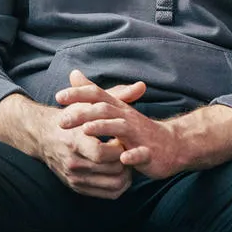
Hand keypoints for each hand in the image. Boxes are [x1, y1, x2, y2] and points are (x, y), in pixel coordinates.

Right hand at [0, 79, 144, 199]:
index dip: (119, 149)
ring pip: (113, 185)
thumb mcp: (89, 102)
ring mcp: (74, 177)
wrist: (41, 135)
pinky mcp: (76, 187)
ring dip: (125, 174)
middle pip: (112, 170)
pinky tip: (119, 171)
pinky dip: (119, 185)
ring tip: (126, 161)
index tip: (122, 139)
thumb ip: (117, 95)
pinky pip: (108, 194)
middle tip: (130, 151)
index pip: (103, 153)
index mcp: (74, 140)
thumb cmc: (70, 116)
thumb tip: (141, 86)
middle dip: (126, 161)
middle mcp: (72, 161)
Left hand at [57, 70, 182, 178]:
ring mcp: (139, 135)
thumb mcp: (115, 108)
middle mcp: (127, 118)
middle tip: (61, 121)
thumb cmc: (138, 128)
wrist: (174, 145)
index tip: (58, 96)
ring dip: (103, 128)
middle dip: (82, 114)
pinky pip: (141, 153)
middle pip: (104, 110)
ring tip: (85, 130)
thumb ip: (94, 93)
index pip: (97, 94)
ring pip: (121, 127)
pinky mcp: (149, 153)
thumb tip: (73, 73)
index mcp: (118, 108)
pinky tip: (122, 158)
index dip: (78, 94)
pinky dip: (133, 155)